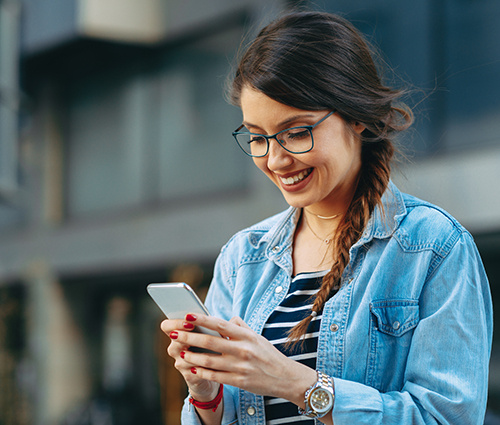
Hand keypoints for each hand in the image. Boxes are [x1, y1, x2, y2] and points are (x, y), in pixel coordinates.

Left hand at [167, 314, 316, 405]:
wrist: (285, 377)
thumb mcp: (256, 336)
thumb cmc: (268, 354)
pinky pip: (216, 376)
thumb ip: (240, 326)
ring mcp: (240, 366)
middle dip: (188, 337)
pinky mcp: (239, 381)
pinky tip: (191, 367)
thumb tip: (226, 318)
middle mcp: (242, 349)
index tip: (186, 315)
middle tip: (173, 332)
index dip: (201, 320)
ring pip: (209, 360)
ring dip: (191, 355)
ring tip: (178, 351)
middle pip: (210, 342)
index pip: (219, 324)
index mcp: (246, 335)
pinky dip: (202, 371)